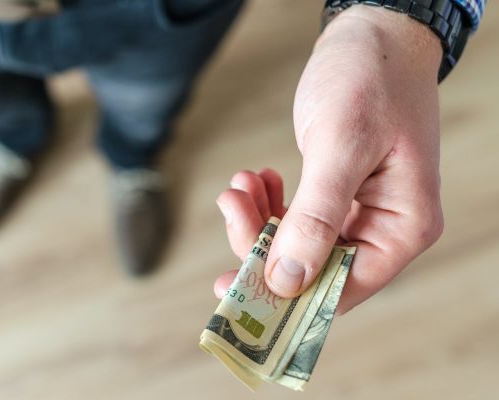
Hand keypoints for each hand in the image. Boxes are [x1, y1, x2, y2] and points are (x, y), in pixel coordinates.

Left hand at [215, 5, 444, 314]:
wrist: (373, 35)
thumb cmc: (371, 79)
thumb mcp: (341, 144)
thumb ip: (316, 215)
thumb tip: (288, 280)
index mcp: (402, 227)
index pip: (340, 289)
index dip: (285, 296)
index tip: (232, 287)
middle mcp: (384, 228)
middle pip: (311, 269)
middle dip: (262, 245)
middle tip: (231, 207)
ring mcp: (360, 212)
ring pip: (296, 244)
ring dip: (259, 221)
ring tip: (239, 185)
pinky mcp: (336, 195)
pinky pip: (294, 218)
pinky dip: (268, 204)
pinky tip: (255, 180)